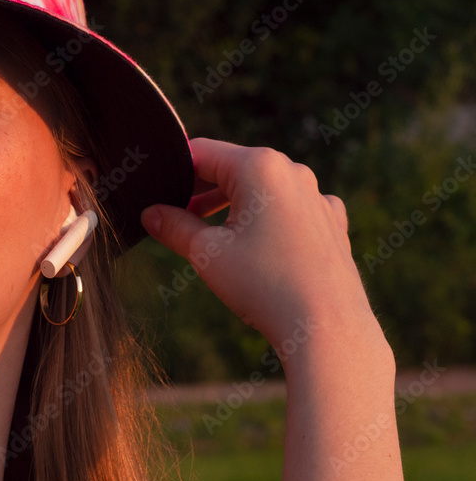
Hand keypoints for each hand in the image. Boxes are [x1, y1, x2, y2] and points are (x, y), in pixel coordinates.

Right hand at [141, 138, 377, 355]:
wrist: (325, 327)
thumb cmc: (264, 285)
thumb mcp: (205, 253)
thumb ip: (174, 226)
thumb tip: (150, 214)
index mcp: (259, 166)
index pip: (202, 153)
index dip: (174, 172)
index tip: (156, 194)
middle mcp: (293, 171)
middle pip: (233, 168)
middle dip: (201, 190)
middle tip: (175, 218)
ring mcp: (316, 196)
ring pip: (262, 189)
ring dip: (232, 205)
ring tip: (211, 235)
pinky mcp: (330, 222)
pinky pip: (289, 209)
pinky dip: (267, 219)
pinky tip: (256, 246)